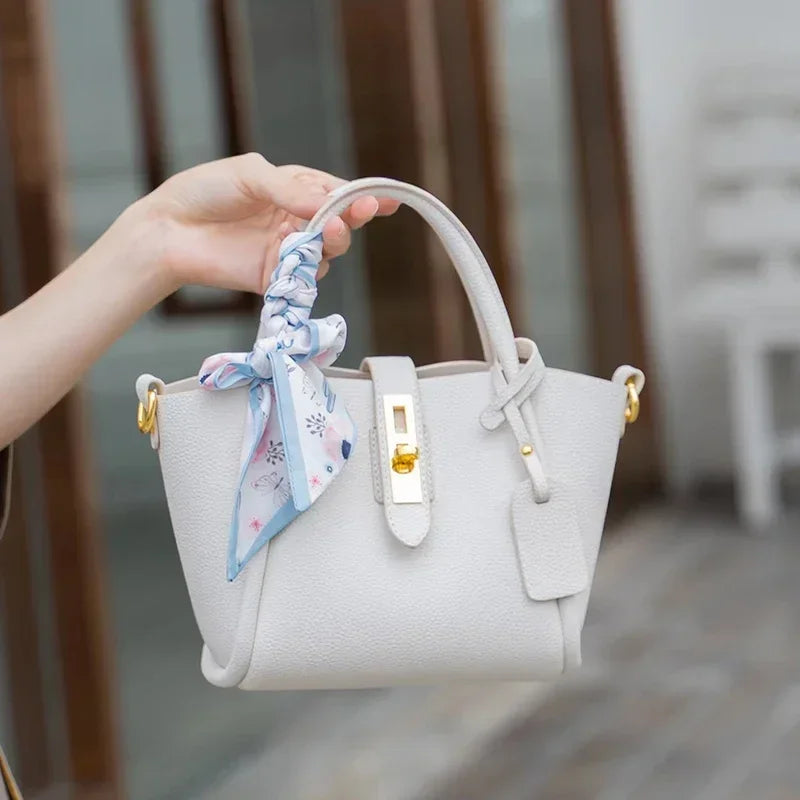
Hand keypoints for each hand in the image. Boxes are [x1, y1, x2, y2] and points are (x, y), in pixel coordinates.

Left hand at [131, 153, 398, 293]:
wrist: (169, 230)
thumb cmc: (205, 192)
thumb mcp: (251, 176)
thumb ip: (292, 191)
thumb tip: (329, 207)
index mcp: (292, 188)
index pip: (336, 192)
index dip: (362, 197)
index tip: (386, 201)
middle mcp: (294, 219)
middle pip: (340, 223)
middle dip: (351, 218)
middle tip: (354, 214)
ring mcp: (287, 249)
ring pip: (328, 251)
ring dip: (332, 241)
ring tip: (323, 232)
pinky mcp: (275, 277)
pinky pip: (306, 277)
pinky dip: (310, 268)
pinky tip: (301, 256)